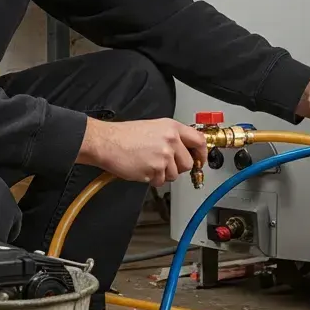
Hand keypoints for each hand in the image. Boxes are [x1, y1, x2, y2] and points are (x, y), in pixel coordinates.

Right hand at [77, 117, 206, 185]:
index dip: (202, 154)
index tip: (200, 160)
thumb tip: (185, 150)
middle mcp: (171, 141)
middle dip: (177, 168)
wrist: (107, 142)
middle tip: (164, 164)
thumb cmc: (125, 135)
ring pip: (174, 175)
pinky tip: (142, 168)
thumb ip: (172, 137)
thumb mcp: (154, 127)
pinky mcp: (155, 170)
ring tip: (148, 163)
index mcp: (172, 128)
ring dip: (163, 174)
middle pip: (188, 163)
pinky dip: (152, 179)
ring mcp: (164, 156)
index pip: (199, 141)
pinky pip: (160, 181)